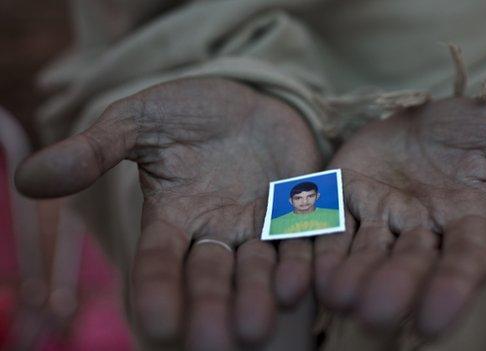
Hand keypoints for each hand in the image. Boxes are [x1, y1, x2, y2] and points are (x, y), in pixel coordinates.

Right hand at [15, 78, 321, 348]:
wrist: (246, 100)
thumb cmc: (186, 112)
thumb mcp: (138, 122)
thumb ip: (95, 150)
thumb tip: (28, 177)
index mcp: (173, 217)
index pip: (159, 261)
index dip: (158, 290)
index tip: (157, 325)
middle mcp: (216, 230)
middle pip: (213, 275)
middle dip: (214, 306)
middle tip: (217, 343)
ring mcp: (260, 223)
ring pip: (259, 267)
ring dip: (259, 295)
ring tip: (258, 326)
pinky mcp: (299, 209)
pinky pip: (302, 240)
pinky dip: (301, 261)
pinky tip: (299, 283)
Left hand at [314, 97, 485, 335]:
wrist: (425, 113)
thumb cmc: (475, 131)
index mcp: (466, 222)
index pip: (464, 262)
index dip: (451, 290)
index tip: (434, 322)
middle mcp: (421, 230)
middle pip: (408, 264)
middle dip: (393, 287)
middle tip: (374, 315)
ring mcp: (379, 216)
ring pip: (364, 252)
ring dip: (350, 274)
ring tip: (337, 295)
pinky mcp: (343, 197)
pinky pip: (328, 225)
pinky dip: (317, 244)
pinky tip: (303, 265)